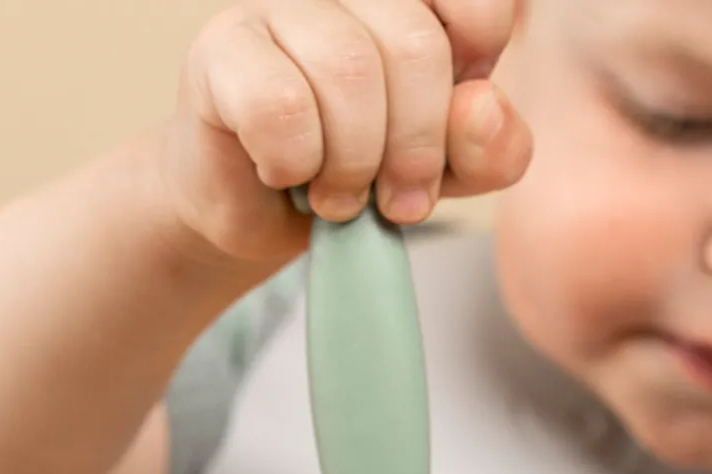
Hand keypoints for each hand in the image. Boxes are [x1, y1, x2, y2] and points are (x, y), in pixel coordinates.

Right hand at [160, 0, 532, 261]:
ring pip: (346, 70)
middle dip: (414, 148)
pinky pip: (280, 106)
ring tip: (338, 197)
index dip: (473, 83)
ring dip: (352, 165)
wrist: (261, 214)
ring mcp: (278, 4)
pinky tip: (285, 174)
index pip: (479, 3)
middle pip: (414, 45)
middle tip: (397, 200)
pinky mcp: (221, 48)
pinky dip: (295, 163)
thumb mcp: (446, 173)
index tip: (444, 130)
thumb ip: (489, 148)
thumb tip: (478, 108)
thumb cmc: (356, 173)